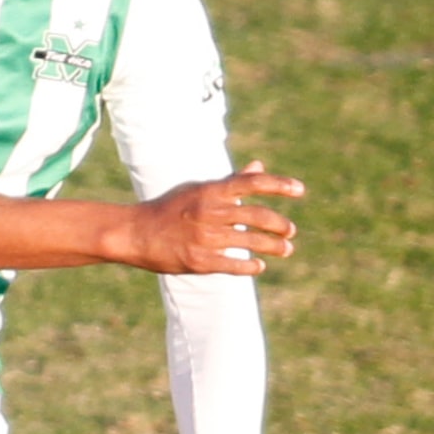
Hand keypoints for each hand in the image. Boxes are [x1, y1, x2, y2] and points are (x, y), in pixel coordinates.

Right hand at [126, 161, 303, 275]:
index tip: (299, 190)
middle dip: (279, 224)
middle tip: (290, 231)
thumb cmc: (169, 209)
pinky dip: (250, 266)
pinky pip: (233, 264)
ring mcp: (204, 238)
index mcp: (210, 192)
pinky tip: (260, 266)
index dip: (279, 185)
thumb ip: (231, 181)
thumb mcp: (198, 190)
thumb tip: (259, 166)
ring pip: (250, 241)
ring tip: (285, 249)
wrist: (134, 233)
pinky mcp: (198, 260)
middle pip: (257, 215)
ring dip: (273, 246)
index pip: (252, 183)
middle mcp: (209, 213)